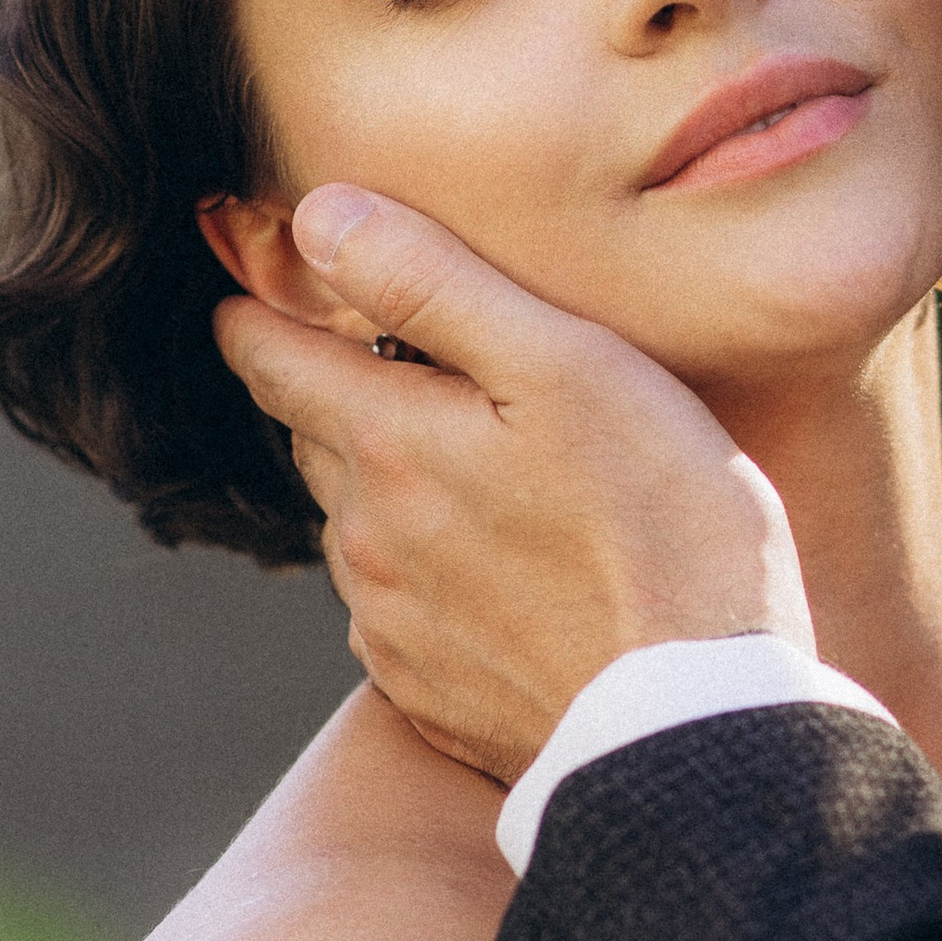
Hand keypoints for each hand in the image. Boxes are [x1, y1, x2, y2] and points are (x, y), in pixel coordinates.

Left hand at [213, 185, 814, 784]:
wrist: (695, 723)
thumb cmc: (663, 526)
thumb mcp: (568, 367)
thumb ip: (436, 284)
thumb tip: (319, 216)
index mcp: (388, 445)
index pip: (271, 360)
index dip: (256, 316)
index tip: (246, 293)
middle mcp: (365, 541)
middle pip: (315, 440)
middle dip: (333, 396)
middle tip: (389, 365)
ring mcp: (393, 629)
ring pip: (356, 530)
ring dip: (387, 492)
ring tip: (470, 474)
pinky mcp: (432, 696)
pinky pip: (398, 615)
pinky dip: (426, 579)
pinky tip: (498, 576)